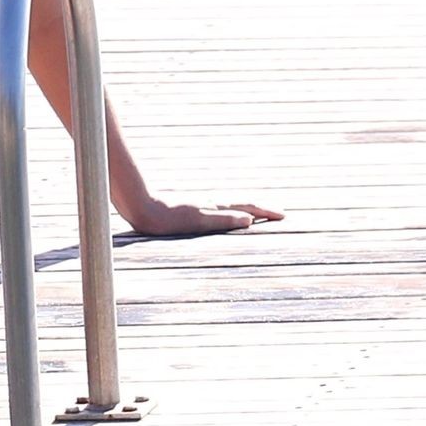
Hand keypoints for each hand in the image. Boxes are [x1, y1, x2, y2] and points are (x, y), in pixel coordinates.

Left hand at [119, 195, 283, 234]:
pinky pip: (218, 212)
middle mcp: (210, 205)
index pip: (247, 207)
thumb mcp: (199, 221)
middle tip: (278, 215)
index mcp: (216, 207)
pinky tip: (224, 219)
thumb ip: (223, 220)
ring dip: (246, 211)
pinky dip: (230, 214)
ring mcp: (201, 207)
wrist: (142, 208)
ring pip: (230, 208)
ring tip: (258, 216)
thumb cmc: (169, 218)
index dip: (265, 211)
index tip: (283, 216)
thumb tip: (249, 220)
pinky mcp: (190, 211)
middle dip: (261, 210)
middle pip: (241, 205)